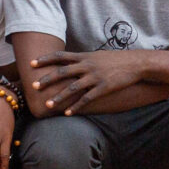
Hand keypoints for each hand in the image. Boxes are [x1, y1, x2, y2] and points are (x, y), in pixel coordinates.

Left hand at [28, 50, 148, 113]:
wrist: (136, 63)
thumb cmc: (116, 59)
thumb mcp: (98, 55)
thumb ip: (83, 59)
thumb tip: (70, 62)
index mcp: (84, 56)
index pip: (60, 56)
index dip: (45, 59)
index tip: (31, 63)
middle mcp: (87, 65)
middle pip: (63, 72)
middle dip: (47, 79)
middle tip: (34, 86)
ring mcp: (95, 77)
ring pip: (72, 87)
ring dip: (59, 97)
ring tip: (48, 105)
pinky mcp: (103, 88)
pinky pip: (86, 99)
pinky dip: (76, 106)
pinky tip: (68, 113)